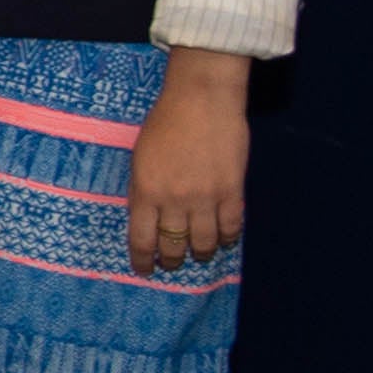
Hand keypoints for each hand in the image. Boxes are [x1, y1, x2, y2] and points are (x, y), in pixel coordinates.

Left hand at [129, 48, 248, 272]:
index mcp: (145, 192)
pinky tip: (224, 240)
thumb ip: (145, 190)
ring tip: (199, 254)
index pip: (141, 239)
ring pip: (204, 242)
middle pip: (173, 245)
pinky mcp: (232, 191)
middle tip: (172, 264)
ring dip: (200, 253)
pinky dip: (228, 238)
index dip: (143, 260)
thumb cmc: (165, 123)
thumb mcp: (140, 159)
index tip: (144, 270)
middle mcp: (174, 201)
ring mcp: (205, 198)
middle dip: (171, 260)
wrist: (201, 101)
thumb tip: (150, 218)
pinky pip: (231, 226)